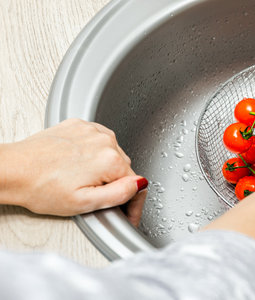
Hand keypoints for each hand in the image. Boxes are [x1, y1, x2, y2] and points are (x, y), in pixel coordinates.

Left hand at [0, 119, 146, 225]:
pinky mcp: (80, 125)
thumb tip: (140, 184)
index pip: (136, 184)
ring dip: (105, 168)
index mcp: (110, 160)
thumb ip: (119, 194)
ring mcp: (92, 130)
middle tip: (97, 199)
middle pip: (125, 168)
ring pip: (112, 154)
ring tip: (83, 180)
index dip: (133, 204)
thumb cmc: (41, 187)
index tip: (127, 214)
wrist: (13, 170)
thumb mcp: (84, 203)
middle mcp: (105, 140)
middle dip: (117, 184)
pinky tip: (78, 165)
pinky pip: (98, 141)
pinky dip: (94, 153)